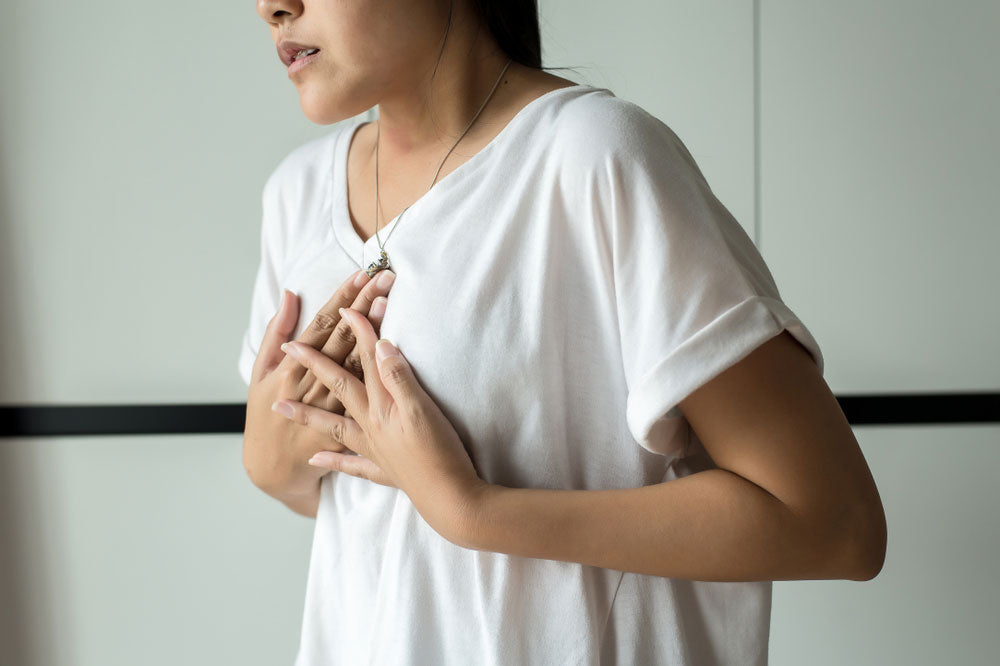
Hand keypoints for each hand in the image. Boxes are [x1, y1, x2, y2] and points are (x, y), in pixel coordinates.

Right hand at [242, 268, 395, 497]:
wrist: (273, 469)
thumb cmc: (265, 415)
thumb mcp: (259, 373)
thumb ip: (276, 333)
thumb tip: (289, 295)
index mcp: (289, 367)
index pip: (320, 324)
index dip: (341, 298)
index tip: (361, 274)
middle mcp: (309, 384)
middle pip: (342, 337)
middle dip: (363, 305)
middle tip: (385, 279)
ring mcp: (328, 405)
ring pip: (356, 363)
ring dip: (373, 331)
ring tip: (390, 304)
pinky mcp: (344, 426)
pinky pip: (364, 397)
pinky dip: (377, 375)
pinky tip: (392, 353)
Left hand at [272, 305, 487, 543]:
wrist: (448, 499)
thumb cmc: (439, 452)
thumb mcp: (422, 410)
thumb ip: (399, 377)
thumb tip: (381, 346)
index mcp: (382, 406)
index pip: (366, 360)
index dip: (359, 332)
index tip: (346, 308)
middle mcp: (371, 424)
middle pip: (340, 387)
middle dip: (316, 363)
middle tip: (290, 346)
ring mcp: (374, 448)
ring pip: (333, 425)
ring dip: (306, 414)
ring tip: (279, 407)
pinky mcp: (384, 470)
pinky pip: (350, 465)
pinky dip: (331, 460)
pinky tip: (315, 458)